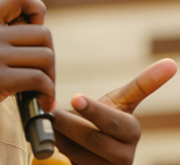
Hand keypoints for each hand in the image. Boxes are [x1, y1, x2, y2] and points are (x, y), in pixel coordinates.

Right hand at [0, 0, 54, 158]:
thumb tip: (33, 32)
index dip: (37, 10)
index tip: (35, 34)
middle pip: (43, 33)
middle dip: (50, 57)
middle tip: (43, 74)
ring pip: (45, 56)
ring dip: (50, 78)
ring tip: (42, 91)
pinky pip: (39, 79)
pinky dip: (47, 93)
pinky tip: (40, 103)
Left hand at [52, 58, 176, 163]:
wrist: (98, 147)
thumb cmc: (107, 117)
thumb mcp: (122, 101)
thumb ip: (142, 85)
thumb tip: (171, 63)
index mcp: (132, 131)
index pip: (112, 120)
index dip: (93, 110)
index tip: (75, 98)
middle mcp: (124, 155)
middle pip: (92, 137)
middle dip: (68, 123)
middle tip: (51, 110)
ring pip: (78, 152)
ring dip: (60, 135)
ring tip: (50, 120)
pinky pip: (69, 162)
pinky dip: (58, 147)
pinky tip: (53, 135)